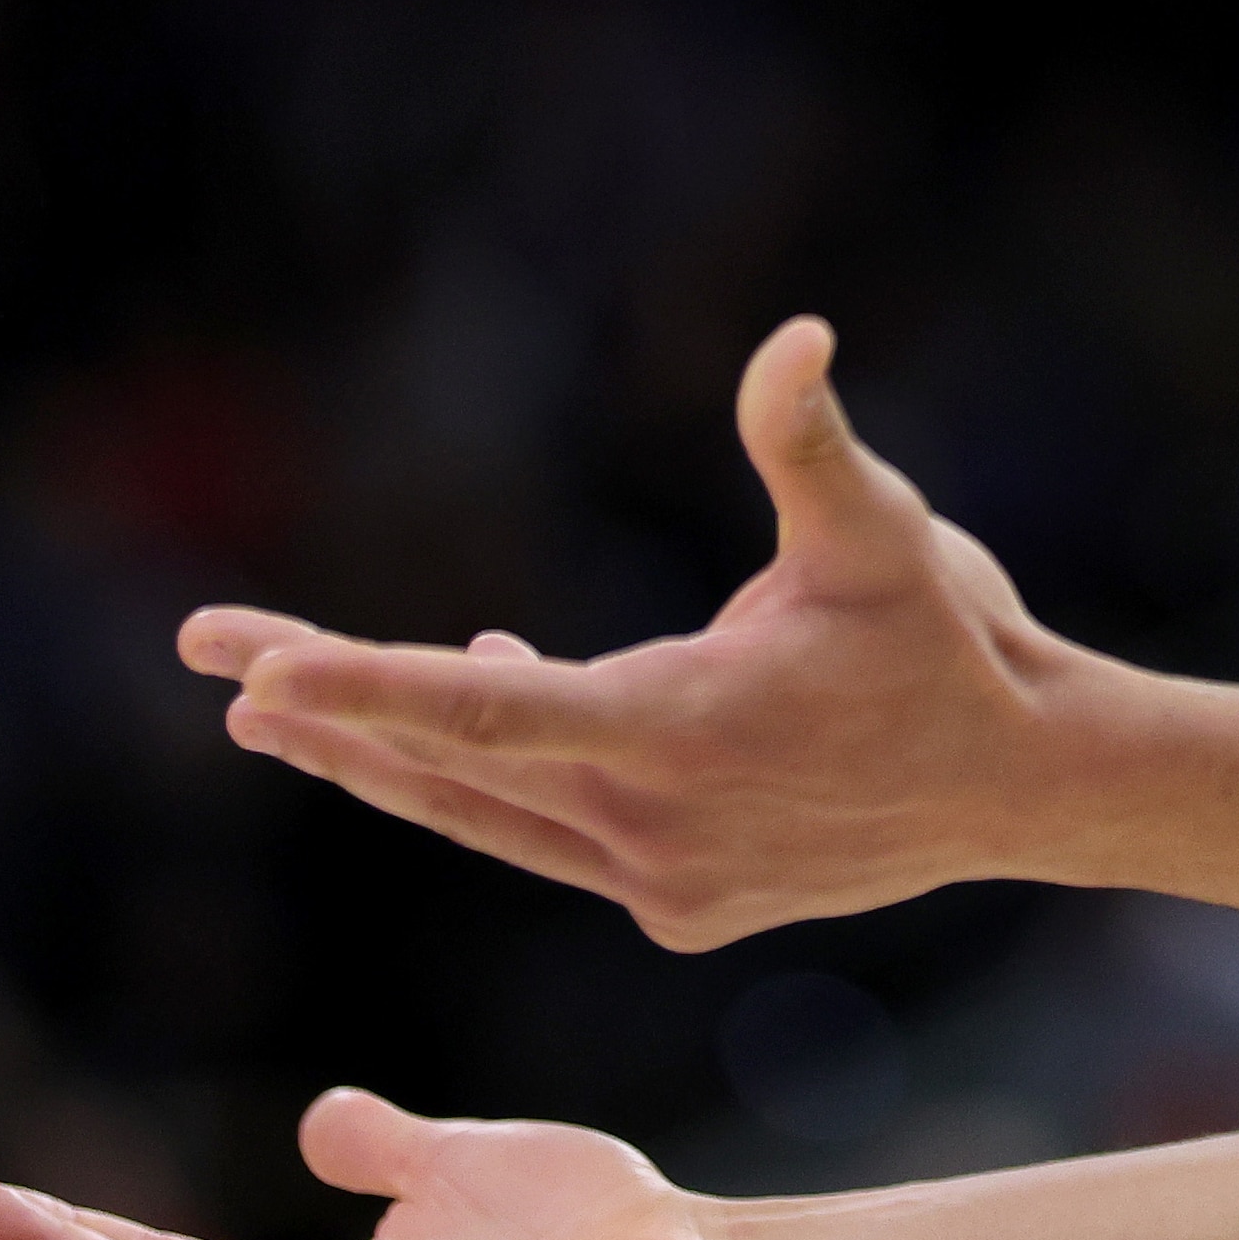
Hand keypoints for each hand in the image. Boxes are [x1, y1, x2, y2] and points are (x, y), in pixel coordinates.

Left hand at [184, 318, 1102, 947]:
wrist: (1028, 784)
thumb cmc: (952, 638)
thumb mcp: (884, 527)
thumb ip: (808, 440)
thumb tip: (793, 336)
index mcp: (684, 733)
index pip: (491, 714)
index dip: (368, 689)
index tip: (253, 673)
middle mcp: (656, 827)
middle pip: (455, 763)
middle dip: (327, 706)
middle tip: (210, 657)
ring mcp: (665, 880)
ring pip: (487, 812)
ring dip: (382, 756)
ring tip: (273, 709)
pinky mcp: (680, 903)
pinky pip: (551, 831)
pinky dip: (493, 777)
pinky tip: (475, 695)